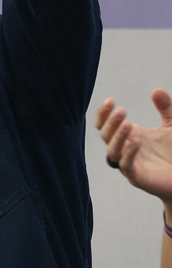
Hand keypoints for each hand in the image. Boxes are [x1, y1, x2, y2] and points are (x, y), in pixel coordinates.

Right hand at [98, 89, 171, 207]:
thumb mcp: (171, 126)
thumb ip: (165, 108)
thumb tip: (157, 90)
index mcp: (127, 136)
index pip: (104, 125)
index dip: (103, 114)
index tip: (110, 100)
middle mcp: (124, 150)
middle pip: (105, 135)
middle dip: (111, 122)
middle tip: (122, 110)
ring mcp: (129, 164)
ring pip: (112, 151)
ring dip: (117, 137)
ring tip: (128, 124)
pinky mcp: (138, 177)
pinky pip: (126, 165)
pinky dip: (128, 153)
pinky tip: (136, 141)